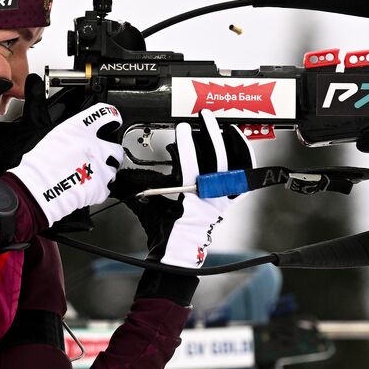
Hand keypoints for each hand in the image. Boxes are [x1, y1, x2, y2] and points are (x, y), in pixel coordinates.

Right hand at [8, 104, 123, 226]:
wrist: (40, 189)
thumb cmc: (40, 164)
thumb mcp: (55, 136)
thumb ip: (74, 134)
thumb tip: (80, 137)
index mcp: (82, 129)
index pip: (107, 114)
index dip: (112, 118)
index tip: (114, 122)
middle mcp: (96, 146)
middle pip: (116, 147)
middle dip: (111, 152)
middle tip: (100, 157)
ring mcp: (102, 167)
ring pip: (114, 168)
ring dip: (106, 171)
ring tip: (91, 175)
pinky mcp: (102, 187)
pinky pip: (107, 187)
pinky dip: (99, 188)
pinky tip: (87, 187)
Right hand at [115, 112, 252, 268]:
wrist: (178, 253)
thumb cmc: (164, 233)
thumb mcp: (148, 208)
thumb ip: (140, 188)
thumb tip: (124, 173)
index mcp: (190, 202)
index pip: (191, 168)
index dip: (187, 146)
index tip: (182, 127)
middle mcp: (210, 200)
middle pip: (217, 161)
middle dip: (211, 134)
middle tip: (203, 115)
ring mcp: (222, 199)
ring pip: (234, 167)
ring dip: (231, 143)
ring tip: (224, 124)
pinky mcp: (228, 198)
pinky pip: (243, 175)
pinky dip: (243, 157)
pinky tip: (239, 142)